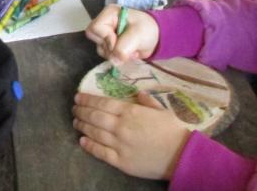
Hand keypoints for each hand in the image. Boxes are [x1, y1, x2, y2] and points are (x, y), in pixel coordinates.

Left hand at [72, 91, 190, 179]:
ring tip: (75, 121)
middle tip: (74, 108)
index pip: (102, 103)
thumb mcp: (161, 109)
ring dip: (82, 126)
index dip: (88, 100)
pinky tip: (82, 140)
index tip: (78, 97)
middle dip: (81, 111)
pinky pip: (100, 152)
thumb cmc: (173, 130)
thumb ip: (146, 101)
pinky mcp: (121, 161)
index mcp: (130, 111)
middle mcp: (121, 126)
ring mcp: (119, 144)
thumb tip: (137, 93)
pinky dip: (89, 145)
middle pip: (94, 116)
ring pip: (94, 133)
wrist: (182, 155)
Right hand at [85, 4, 158, 65]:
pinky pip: (108, 55)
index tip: (119, 42)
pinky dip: (119, 57)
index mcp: (109, 14)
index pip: (95, 28)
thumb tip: (113, 61)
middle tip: (125, 48)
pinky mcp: (111, 44)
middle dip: (111, 48)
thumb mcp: (137, 36)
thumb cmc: (148, 30)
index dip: (106, 38)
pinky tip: (129, 53)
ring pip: (101, 50)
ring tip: (130, 50)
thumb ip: (122, 48)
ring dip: (116, 54)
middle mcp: (105, 23)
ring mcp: (107, 34)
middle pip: (96, 40)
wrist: (157, 37)